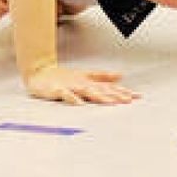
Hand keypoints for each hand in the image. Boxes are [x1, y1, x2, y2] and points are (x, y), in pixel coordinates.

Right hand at [24, 64, 140, 105]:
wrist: (39, 72)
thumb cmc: (63, 77)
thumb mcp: (85, 75)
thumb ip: (102, 76)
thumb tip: (120, 75)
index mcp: (89, 81)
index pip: (109, 87)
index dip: (122, 91)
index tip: (136, 97)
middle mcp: (83, 83)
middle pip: (102, 90)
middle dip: (115, 95)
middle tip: (128, 101)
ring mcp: (71, 86)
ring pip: (87, 91)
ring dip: (99, 97)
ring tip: (110, 102)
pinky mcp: (58, 90)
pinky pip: (66, 95)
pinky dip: (73, 99)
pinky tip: (79, 104)